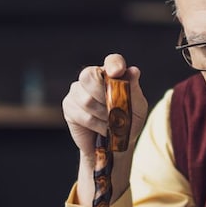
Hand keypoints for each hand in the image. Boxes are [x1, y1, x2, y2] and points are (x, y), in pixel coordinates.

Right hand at [62, 53, 147, 203]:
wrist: (114, 145)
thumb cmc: (128, 122)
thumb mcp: (137, 108)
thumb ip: (134, 90)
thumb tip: (133, 71)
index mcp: (112, 73)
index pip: (112, 61)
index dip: (114, 64)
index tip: (118, 72)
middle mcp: (92, 77)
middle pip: (90, 76)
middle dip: (104, 94)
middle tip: (115, 109)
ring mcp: (77, 90)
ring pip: (87, 99)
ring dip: (104, 116)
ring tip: (111, 123)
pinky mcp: (69, 105)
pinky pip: (82, 115)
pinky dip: (96, 125)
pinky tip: (102, 128)